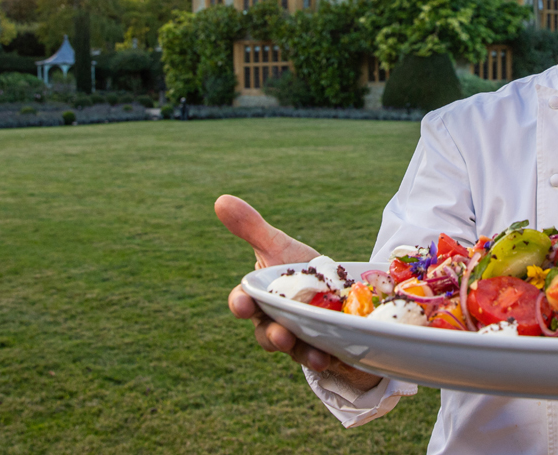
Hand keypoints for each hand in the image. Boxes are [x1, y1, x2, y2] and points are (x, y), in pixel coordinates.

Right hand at [218, 194, 383, 391]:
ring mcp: (299, 340)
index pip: (243, 303)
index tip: (243, 303)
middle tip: (281, 334)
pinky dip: (330, 359)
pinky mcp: (323, 349)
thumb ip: (251, 228)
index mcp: (260, 299)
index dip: (241, 304)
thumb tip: (220, 199)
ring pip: (295, 351)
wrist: (336, 290)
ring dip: (303, 353)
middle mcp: (275, 322)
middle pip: (267, 334)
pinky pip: (324, 357)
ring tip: (317, 354)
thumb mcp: (279, 247)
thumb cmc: (299, 268)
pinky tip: (338, 357)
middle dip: (273, 336)